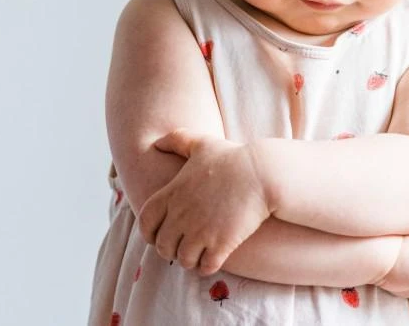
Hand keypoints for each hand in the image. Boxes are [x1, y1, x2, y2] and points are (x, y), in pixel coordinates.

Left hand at [138, 129, 271, 275]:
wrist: (262, 173)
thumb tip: (156, 144)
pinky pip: (205, 266)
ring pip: (183, 260)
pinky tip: (213, 260)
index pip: (146, 222)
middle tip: (180, 249)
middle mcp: (181, 215)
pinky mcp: (221, 244)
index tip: (157, 237)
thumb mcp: (201, 143)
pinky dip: (206, 267)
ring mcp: (200, 231)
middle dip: (170, 251)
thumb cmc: (232, 157)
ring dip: (189, 260)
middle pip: (163, 246)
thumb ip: (177, 140)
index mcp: (172, 193)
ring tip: (197, 256)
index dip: (148, 233)